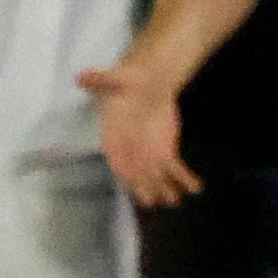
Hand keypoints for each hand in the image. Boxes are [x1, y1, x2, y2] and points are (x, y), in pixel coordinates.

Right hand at [80, 60, 195, 208]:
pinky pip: (175, 170)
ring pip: (156, 178)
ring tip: (174, 200)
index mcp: (114, 138)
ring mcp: (149, 156)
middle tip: (150, 201)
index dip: (122, 169)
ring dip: (165, 190)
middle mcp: (131, 153)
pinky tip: (195, 187)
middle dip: (143, 187)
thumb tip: (81, 76)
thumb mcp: (115, 78)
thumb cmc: (128, 83)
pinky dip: (185, 179)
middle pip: (137, 175)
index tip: (127, 179)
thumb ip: (100, 79)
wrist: (148, 85)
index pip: (117, 158)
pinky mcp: (167, 153)